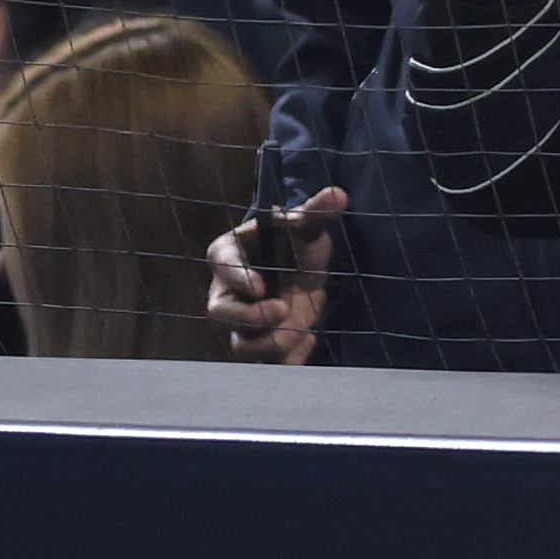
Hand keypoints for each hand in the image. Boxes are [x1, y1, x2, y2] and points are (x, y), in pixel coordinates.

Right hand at [205, 182, 349, 364]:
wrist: (301, 269)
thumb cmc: (293, 242)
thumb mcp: (305, 226)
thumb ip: (316, 211)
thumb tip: (340, 194)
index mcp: (229, 254)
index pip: (221, 263)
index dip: (237, 277)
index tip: (260, 286)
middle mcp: (227, 292)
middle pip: (219, 314)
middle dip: (249, 319)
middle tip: (281, 310)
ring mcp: (241, 323)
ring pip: (240, 347)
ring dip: (270, 345)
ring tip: (301, 331)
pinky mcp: (260, 344)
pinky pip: (265, 364)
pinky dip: (288, 360)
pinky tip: (310, 342)